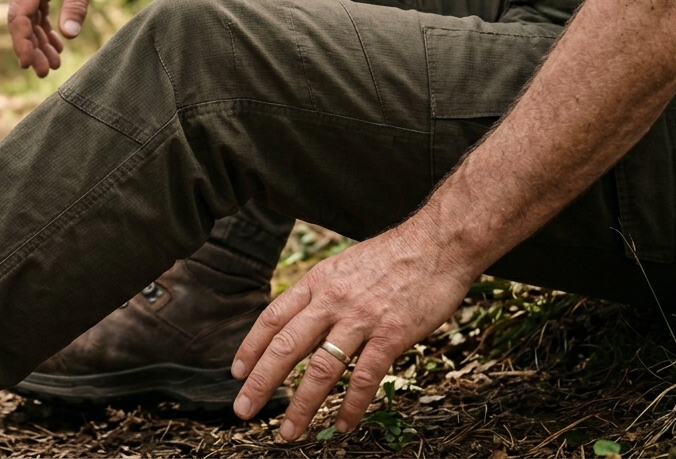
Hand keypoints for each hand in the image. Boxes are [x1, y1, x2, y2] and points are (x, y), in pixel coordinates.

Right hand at [8, 0, 113, 76]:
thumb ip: (77, 2)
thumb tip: (68, 35)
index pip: (18, 14)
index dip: (21, 41)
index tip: (29, 64)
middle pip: (21, 20)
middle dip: (31, 48)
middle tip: (46, 72)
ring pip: (29, 18)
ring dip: (39, 41)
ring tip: (55, 64)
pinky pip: (38, 11)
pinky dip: (46, 28)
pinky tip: (57, 45)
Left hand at [230, 228, 475, 440]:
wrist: (439, 242)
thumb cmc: (393, 256)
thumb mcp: (344, 265)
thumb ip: (323, 292)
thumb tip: (302, 318)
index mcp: (317, 282)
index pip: (273, 318)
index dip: (251, 347)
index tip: (237, 373)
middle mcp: (331, 300)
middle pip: (286, 347)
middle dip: (261, 383)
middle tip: (243, 410)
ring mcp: (361, 318)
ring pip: (321, 369)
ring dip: (302, 405)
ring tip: (289, 433)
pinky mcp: (392, 334)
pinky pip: (365, 377)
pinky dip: (351, 405)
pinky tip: (341, 425)